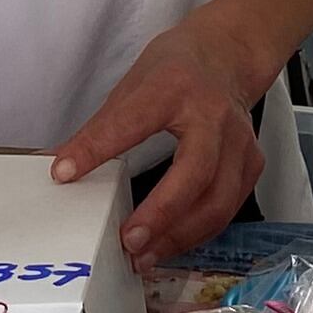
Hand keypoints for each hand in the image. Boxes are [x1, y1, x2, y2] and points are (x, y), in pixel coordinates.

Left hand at [56, 8, 272, 262]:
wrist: (228, 55)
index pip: (131, 121)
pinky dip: (198, 232)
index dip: (96, 149)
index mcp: (173, 86)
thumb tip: (61, 166)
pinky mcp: (252, 163)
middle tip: (128, 242)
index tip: (65, 173)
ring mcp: (239, 141)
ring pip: (218, 200)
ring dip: (180, 235)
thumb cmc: (176, 70)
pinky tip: (170, 245)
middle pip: (195, 172)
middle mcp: (213, 115)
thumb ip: (102, 128)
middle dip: (162, 213)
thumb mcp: (133, 84)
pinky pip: (227, 207)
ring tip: (144, 257)